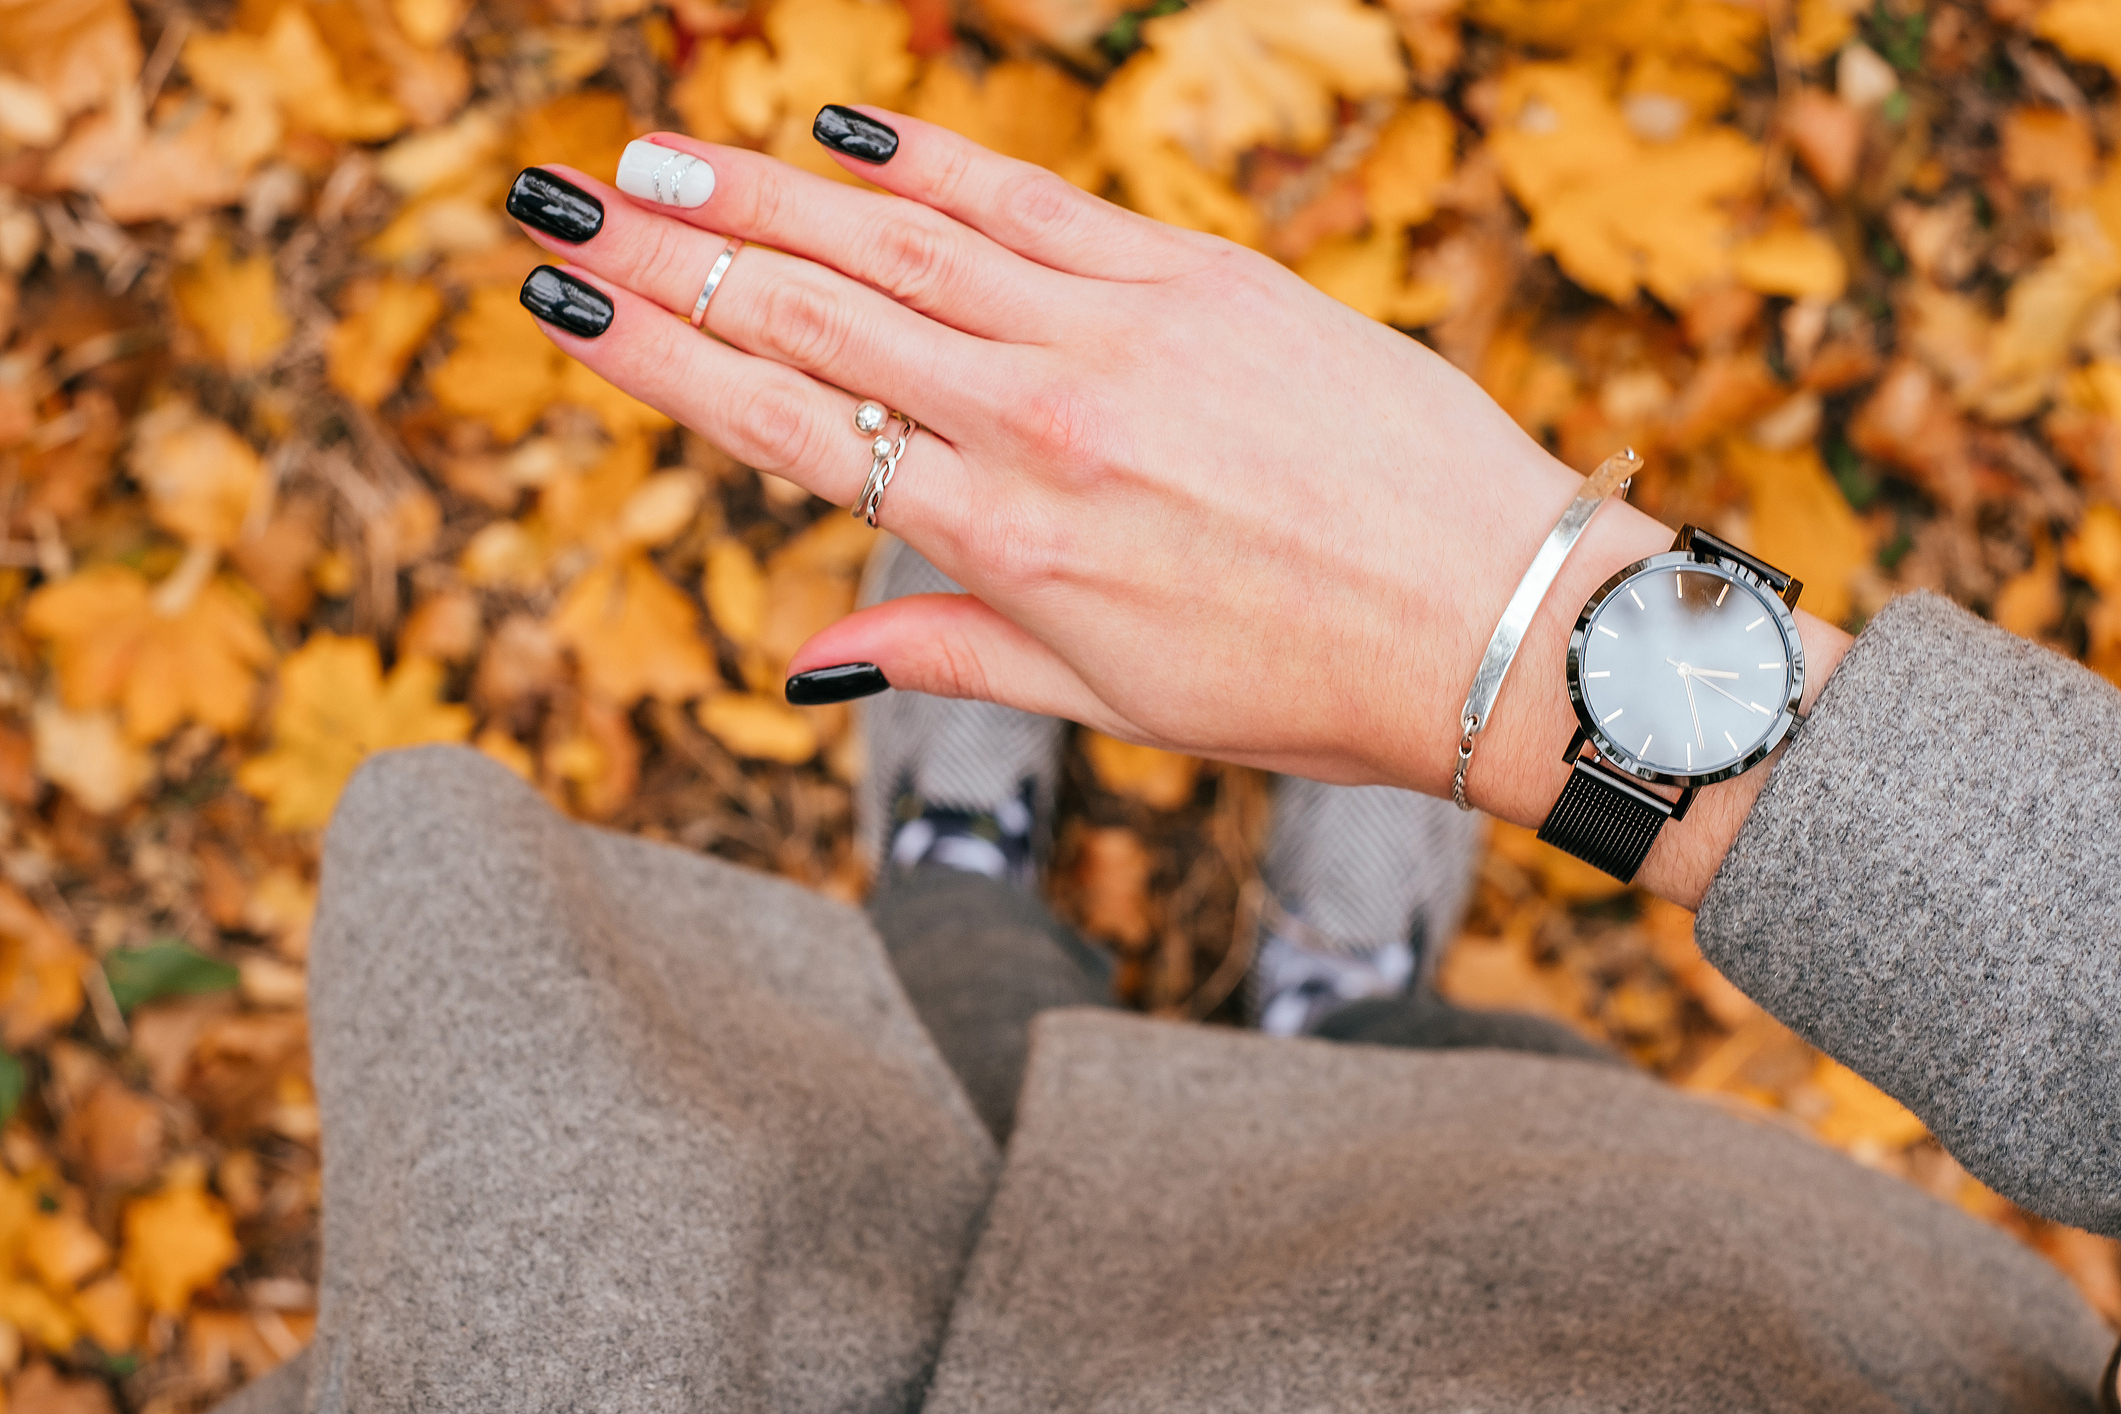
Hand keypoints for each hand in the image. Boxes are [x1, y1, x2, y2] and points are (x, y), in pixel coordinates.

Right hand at [509, 109, 1850, 904]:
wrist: (1495, 619)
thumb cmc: (1303, 685)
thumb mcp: (1113, 700)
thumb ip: (951, 655)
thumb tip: (811, 662)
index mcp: (1006, 545)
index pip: (785, 426)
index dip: (657, 358)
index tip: (559, 303)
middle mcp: (1039, 423)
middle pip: (810, 313)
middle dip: (668, 251)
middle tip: (559, 196)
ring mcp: (1118, 333)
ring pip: (898, 244)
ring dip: (763, 190)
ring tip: (654, 151)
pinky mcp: (1198, 275)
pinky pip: (1034, 200)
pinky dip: (931, 163)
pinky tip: (845, 129)